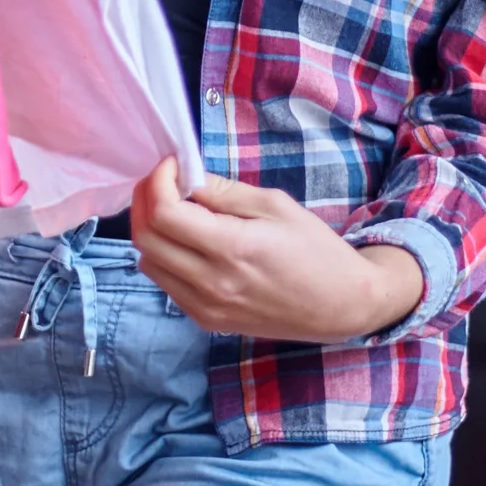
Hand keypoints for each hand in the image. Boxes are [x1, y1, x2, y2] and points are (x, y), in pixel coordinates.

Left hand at [128, 158, 425, 344]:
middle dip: (146, 200)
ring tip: (175, 208)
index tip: (172, 164)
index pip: (164, 213)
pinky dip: (165, 256)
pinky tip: (187, 240)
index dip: (158, 181)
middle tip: (165, 180)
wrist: (340, 305)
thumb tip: (184, 177)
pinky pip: (166, 284)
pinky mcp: (207, 321)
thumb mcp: (275, 205)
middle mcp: (212, 284)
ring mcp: (206, 308)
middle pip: (146, 238)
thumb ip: (223, 192)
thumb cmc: (315, 249)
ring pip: (148, 262)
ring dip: (152, 230)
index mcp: (231, 249)